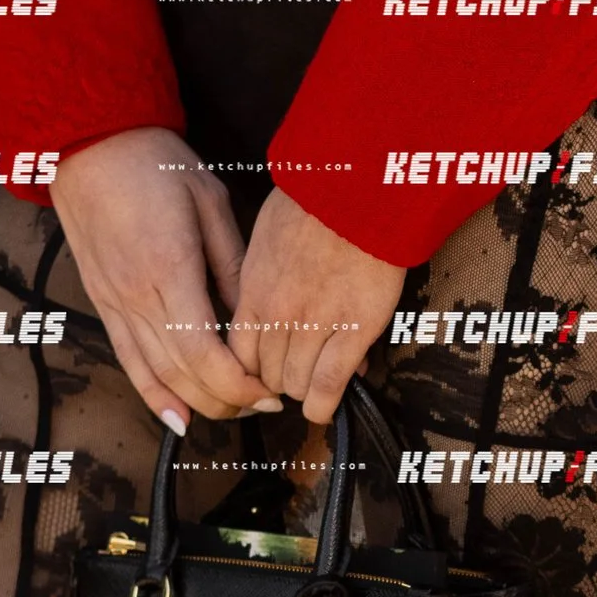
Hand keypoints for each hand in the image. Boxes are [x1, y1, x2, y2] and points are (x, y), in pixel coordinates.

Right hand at [51, 129, 272, 431]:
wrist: (90, 144)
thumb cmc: (155, 164)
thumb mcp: (211, 204)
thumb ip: (233, 266)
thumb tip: (255, 318)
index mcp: (170, 268)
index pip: (206, 353)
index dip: (240, 384)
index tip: (270, 390)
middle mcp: (138, 295)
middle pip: (185, 374)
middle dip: (230, 401)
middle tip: (266, 403)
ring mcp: (116, 303)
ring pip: (157, 375)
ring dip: (199, 403)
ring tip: (236, 410)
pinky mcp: (103, 303)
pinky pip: (128, 361)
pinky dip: (153, 395)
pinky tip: (178, 417)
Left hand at [228, 189, 405, 425]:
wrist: (360, 189)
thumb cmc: (317, 201)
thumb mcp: (268, 234)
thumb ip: (262, 274)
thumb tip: (265, 300)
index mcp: (253, 289)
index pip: (236, 352)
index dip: (248, 371)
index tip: (262, 372)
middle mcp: (277, 312)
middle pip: (264, 373)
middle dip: (278, 381)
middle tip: (297, 374)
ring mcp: (314, 323)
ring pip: (295, 383)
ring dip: (305, 389)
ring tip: (318, 382)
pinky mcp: (353, 329)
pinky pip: (330, 383)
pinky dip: (325, 403)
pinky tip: (325, 407)